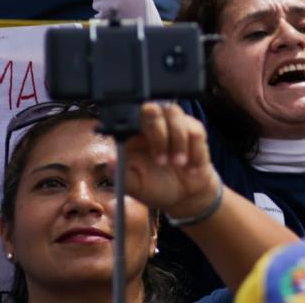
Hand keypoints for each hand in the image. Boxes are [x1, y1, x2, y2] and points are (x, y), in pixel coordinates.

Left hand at [123, 103, 220, 220]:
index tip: (138, 137)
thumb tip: (110, 158)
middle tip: (162, 160)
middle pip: (152, 108)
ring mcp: (175, 126)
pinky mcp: (194, 131)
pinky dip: (194, 151)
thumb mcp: (135, 186)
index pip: (130, 117)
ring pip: (174, 113)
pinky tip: (190, 167)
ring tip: (178, 164)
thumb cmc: (156, 188)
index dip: (134, 120)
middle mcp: (153, 126)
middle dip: (158, 133)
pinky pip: (195, 130)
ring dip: (178, 142)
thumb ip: (120, 173)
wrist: (184, 196)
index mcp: (133, 136)